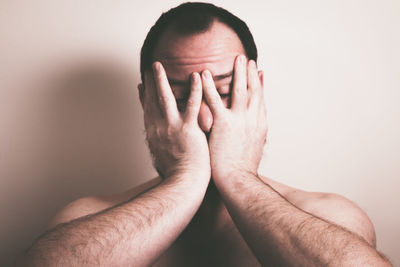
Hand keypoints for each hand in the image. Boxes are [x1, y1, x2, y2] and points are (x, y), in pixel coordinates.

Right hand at [142, 62, 209, 178]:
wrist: (183, 184)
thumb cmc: (176, 174)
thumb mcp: (162, 157)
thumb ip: (161, 146)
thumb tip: (160, 143)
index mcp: (153, 134)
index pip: (147, 110)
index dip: (144, 96)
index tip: (142, 85)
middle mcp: (158, 128)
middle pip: (151, 100)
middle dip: (151, 82)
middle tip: (150, 67)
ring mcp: (171, 127)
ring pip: (165, 98)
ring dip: (161, 80)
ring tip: (159, 65)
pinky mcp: (187, 129)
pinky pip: (191, 106)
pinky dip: (194, 90)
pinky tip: (196, 76)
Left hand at [201, 55, 266, 179]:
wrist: (238, 180)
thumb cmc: (243, 169)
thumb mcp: (255, 148)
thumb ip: (256, 134)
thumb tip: (258, 129)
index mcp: (259, 125)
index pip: (260, 100)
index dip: (259, 84)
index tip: (257, 71)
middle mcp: (252, 119)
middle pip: (253, 91)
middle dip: (250, 73)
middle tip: (246, 58)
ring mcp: (239, 120)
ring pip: (240, 90)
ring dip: (238, 72)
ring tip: (235, 58)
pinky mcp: (224, 124)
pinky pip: (215, 100)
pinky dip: (209, 86)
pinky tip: (203, 74)